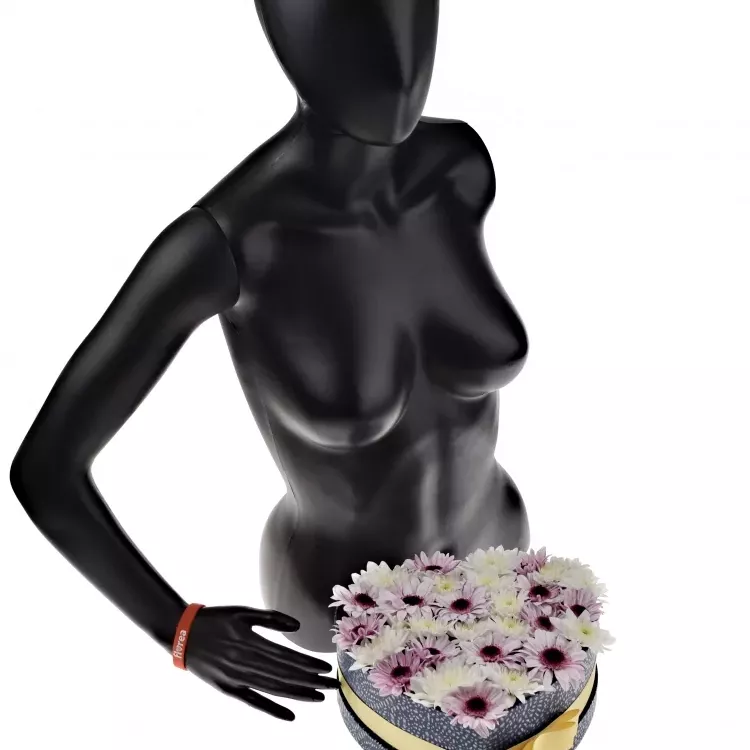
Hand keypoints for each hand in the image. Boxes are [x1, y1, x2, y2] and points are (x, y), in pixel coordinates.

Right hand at [184, 605, 338, 720]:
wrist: (182, 634)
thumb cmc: (215, 619)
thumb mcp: (242, 612)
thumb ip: (270, 618)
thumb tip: (297, 626)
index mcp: (250, 643)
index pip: (286, 658)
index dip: (307, 664)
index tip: (326, 668)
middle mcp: (245, 664)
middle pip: (285, 675)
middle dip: (311, 680)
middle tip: (333, 684)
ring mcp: (237, 679)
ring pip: (274, 689)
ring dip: (298, 694)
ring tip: (319, 696)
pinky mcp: (229, 689)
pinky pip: (254, 701)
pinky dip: (273, 709)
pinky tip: (290, 715)